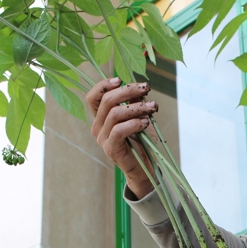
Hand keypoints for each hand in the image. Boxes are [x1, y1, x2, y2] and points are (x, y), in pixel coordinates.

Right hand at [85, 78, 156, 198]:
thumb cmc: (142, 140)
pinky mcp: (110, 149)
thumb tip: (138, 88)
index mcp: (101, 117)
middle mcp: (98, 127)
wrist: (145, 167)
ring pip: (115, 114)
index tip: (120, 80)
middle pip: (106, 101)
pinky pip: (119, 130)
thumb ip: (135, 103)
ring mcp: (102, 139)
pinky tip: (146, 123)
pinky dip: (135, 123)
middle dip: (128, 90)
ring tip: (153, 107)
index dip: (103, 85)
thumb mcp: (139, 117)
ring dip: (137, 107)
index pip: (93, 97)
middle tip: (147, 88)